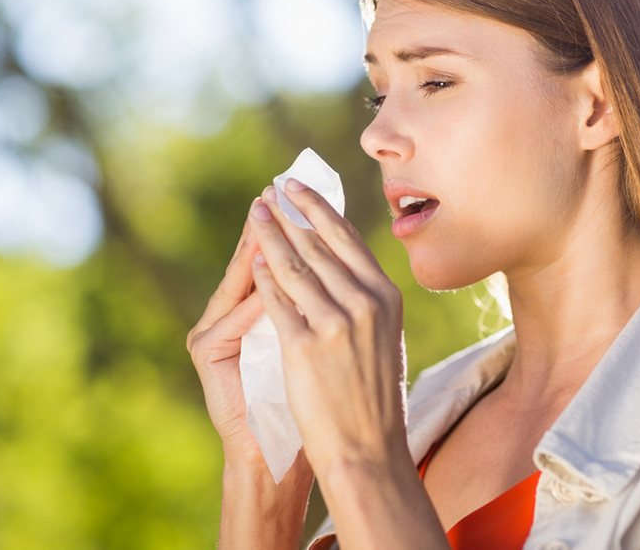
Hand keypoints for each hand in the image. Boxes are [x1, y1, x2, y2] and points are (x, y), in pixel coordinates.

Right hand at [186, 210, 304, 474]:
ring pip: (236, 282)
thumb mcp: (315, 345)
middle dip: (272, 227)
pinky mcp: (205, 353)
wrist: (278, 454)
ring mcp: (213, 332)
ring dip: (256, 252)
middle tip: (282, 192)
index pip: (276, 259)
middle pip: (253, 261)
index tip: (308, 194)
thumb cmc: (307, 401)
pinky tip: (265, 275)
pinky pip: (229, 318)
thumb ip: (315, 305)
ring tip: (270, 222)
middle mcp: (228, 315)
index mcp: (256, 312)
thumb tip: (346, 258)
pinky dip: (251, 300)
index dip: (292, 226)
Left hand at [247, 180, 408, 481]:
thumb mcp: (386, 339)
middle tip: (270, 192)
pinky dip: (262, 277)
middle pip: (318, 244)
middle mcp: (365, 303)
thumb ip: (368, 303)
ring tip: (256, 215)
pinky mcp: (304, 346)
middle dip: (290, 214)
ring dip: (271, 235)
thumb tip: (346, 269)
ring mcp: (335, 323)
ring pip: (295, 265)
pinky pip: (277, 301)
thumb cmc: (376, 400)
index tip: (298, 189)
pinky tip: (252, 260)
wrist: (369, 451)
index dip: (319, 209)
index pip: (348, 240)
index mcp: (387, 297)